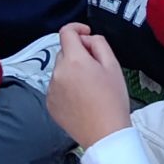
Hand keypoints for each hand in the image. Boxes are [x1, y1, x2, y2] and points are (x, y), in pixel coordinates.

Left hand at [46, 22, 132, 146]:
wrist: (105, 135)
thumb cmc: (112, 101)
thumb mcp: (113, 66)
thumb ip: (98, 43)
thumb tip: (87, 39)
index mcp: (74, 61)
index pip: (66, 32)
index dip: (77, 28)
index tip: (86, 34)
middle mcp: (58, 73)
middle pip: (65, 52)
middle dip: (78, 54)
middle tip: (96, 69)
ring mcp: (51, 89)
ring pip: (61, 70)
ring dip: (72, 72)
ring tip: (90, 88)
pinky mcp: (50, 103)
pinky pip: (57, 86)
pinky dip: (67, 87)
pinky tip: (81, 99)